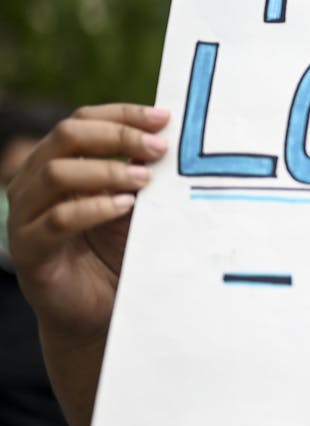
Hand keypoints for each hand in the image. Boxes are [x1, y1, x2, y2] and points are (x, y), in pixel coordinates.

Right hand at [6, 104, 168, 344]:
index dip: (121, 115)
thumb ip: (142, 172)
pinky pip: (57, 220)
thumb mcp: (135, 203)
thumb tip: (169, 138)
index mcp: (56, 163)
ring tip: (145, 180)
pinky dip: (93, 208)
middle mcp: (33, 183)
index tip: (163, 118)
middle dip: (116, 136)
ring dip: (106, 171)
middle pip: (65, 137)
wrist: (98, 310)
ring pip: (55, 174)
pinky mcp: (29, 251)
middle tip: (158, 147)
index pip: (82, 121)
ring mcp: (25, 216)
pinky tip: (124, 207)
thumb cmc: (117, 251)